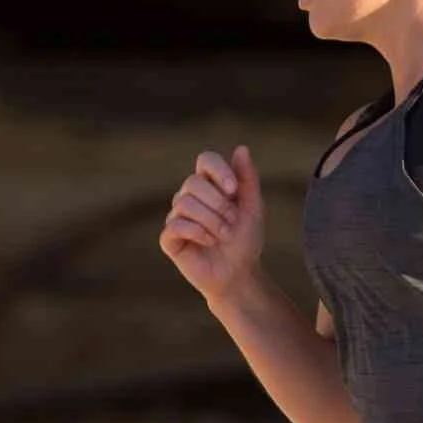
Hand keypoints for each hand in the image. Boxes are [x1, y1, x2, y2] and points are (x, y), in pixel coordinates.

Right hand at [160, 144, 265, 309]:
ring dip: (211, 221)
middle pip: (193, 182)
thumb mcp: (253, 208)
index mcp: (210, 185)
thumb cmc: (245, 240)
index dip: (218, 170)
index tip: (234, 190)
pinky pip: (176, 224)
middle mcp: (189, 196)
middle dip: (218, 204)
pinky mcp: (169, 238)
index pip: (205, 160)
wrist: (239, 274)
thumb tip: (241, 148)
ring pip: (185, 203)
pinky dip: (198, 233)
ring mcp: (177, 216)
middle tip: (232, 222)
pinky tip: (209, 242)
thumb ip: (248, 179)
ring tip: (224, 235)